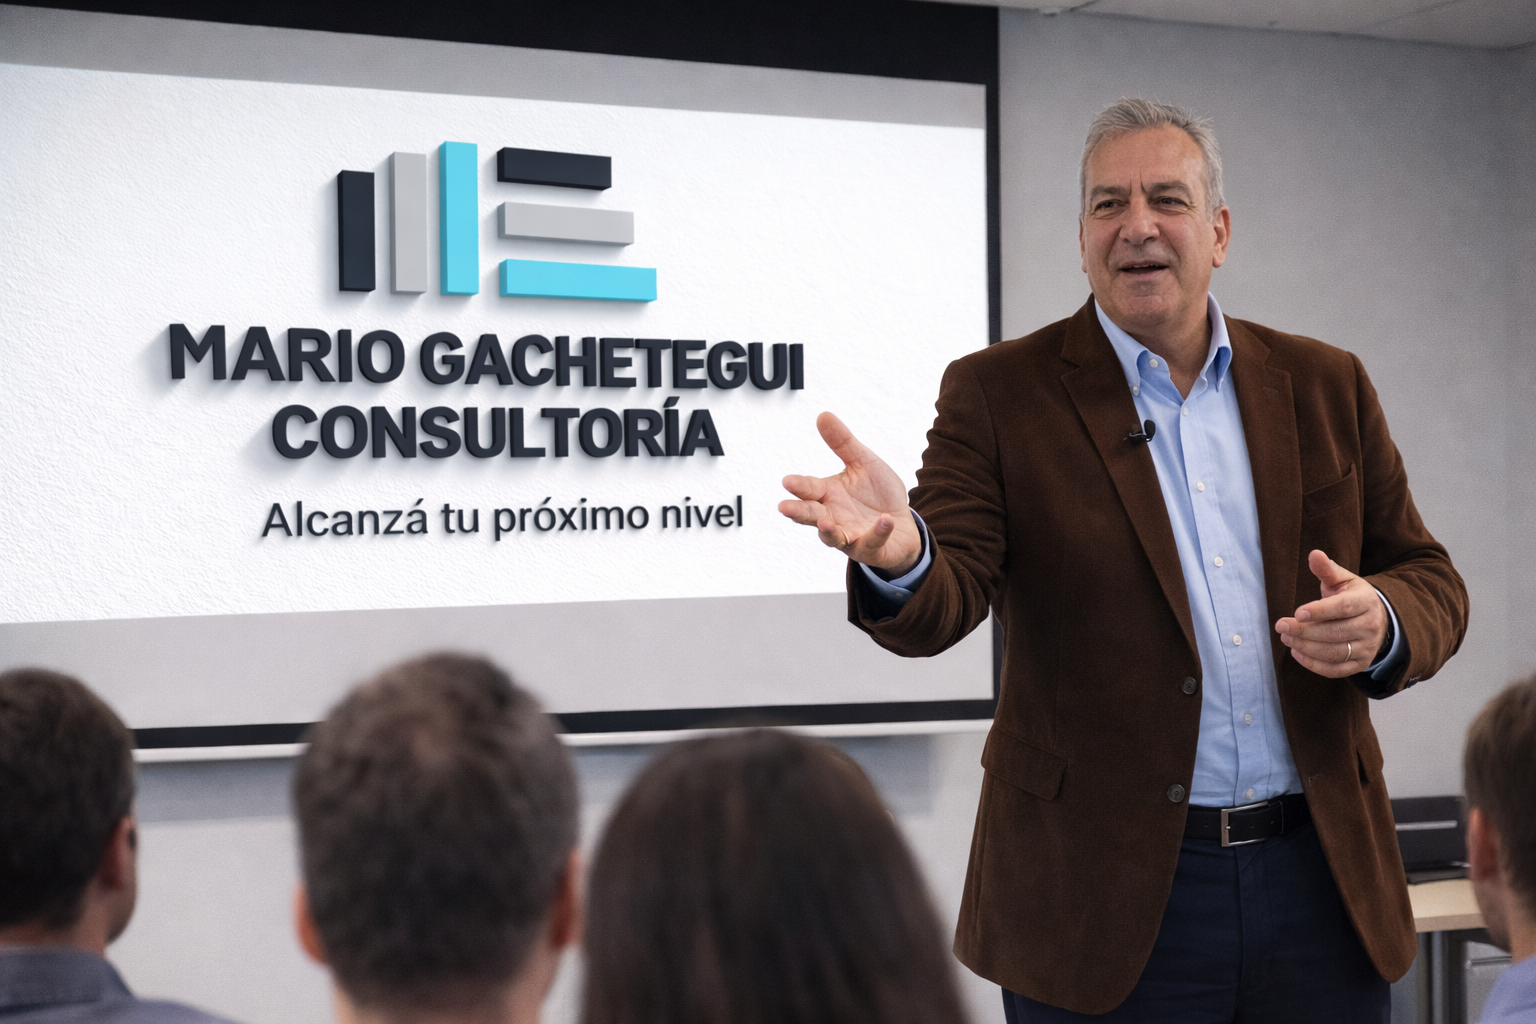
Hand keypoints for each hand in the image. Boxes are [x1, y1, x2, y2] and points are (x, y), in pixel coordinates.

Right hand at [779, 412, 923, 573]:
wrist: (903, 524)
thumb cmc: (878, 495)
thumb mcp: (863, 463)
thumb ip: (843, 443)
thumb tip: (823, 415)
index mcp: (828, 494)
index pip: (809, 489)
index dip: (798, 485)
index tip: (787, 481)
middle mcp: (833, 517)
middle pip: (811, 516)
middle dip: (798, 512)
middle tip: (784, 507)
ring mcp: (849, 536)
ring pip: (833, 537)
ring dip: (828, 532)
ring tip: (825, 523)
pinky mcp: (870, 549)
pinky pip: (871, 542)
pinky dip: (877, 532)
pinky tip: (885, 520)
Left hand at [1273, 550, 1388, 677]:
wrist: (1377, 620)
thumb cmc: (1352, 597)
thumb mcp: (1343, 580)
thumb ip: (1327, 569)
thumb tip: (1314, 554)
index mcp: (1366, 601)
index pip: (1343, 608)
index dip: (1320, 611)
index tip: (1297, 613)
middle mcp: (1370, 626)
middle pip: (1335, 632)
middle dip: (1304, 631)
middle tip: (1281, 626)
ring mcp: (1367, 647)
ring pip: (1334, 652)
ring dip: (1305, 647)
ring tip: (1285, 637)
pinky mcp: (1360, 663)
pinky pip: (1336, 669)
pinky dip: (1313, 664)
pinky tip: (1297, 652)